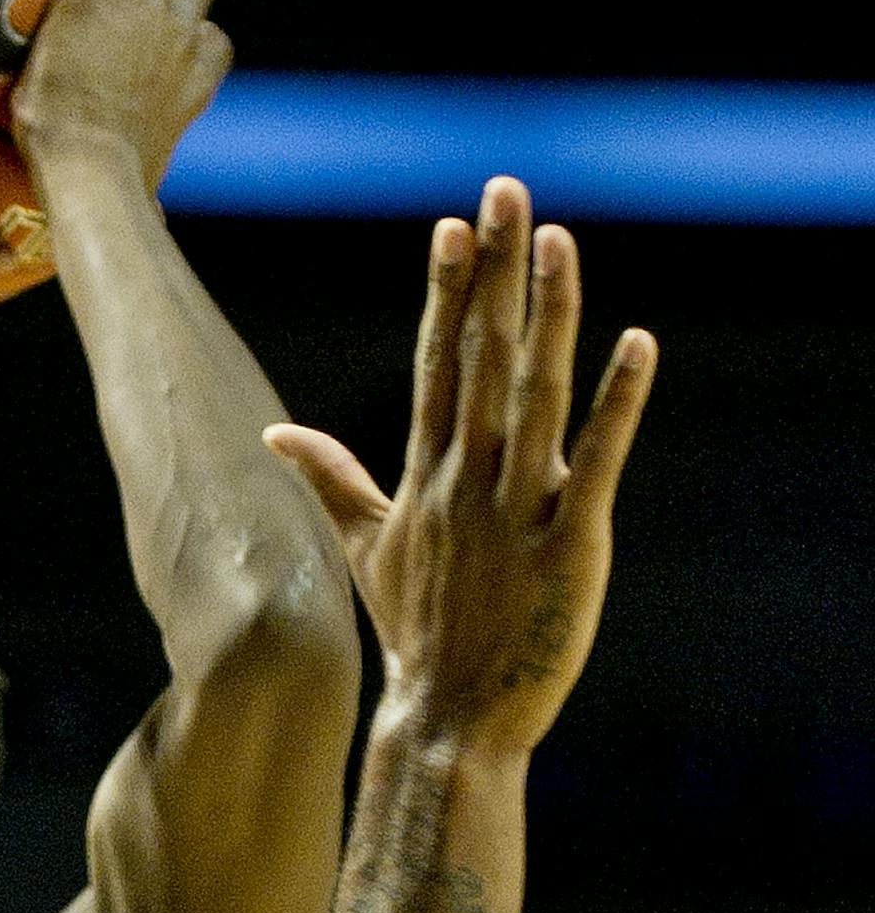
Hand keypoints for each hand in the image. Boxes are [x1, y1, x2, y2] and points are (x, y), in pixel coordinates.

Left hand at [14, 0, 230, 197]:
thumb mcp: (140, 196)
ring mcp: (140, 1)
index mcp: (194, 73)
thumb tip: (152, 232)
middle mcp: (179, 26)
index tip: (174, 26)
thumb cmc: (110, 200)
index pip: (209, 36)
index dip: (194, 25)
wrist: (92, 177)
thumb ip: (148, 201)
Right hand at [266, 178, 657, 758]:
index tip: (453, 225)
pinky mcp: (571, 545)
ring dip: (547, 316)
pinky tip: (637, 343)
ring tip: (558, 240)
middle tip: (505, 191)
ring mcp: (517, 512)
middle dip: (493, 274)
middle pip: (481, 358)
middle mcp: (467, 481)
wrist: (450, 721)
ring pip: (532, 396)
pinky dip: (616, 404)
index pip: (436, 366)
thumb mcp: (366, 551)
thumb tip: (274, 434)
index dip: (445, 293)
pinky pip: (596, 463)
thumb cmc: (417, 636)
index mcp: (427, 478)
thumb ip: (331, 482)